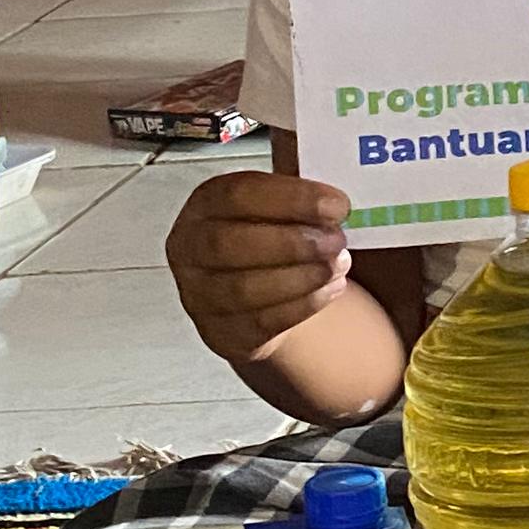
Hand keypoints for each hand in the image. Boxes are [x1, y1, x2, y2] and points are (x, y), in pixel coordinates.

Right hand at [166, 170, 353, 369]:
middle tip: (337, 240)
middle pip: (230, 244)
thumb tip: (335, 203)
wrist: (256, 295)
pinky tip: (331, 288)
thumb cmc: (268, 237)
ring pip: (243, 289)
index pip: (237, 195)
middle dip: (292, 242)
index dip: (291, 199)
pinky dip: (303, 305)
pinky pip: (260, 322)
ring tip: (339, 265)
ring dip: (300, 276)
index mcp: (205, 204)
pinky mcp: (221, 333)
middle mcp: (190, 248)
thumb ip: (296, 200)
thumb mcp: (275, 208)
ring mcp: (199, 295)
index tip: (337, 205)